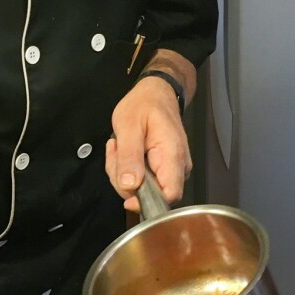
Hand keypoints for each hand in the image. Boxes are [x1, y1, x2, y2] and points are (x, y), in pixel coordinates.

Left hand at [106, 75, 192, 211]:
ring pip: (144, 189)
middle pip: (152, 195)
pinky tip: (125, 151)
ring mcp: (171, 169)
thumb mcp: (129, 125)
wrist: (156, 93)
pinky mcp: (163, 170)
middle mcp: (178, 167)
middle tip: (115, 150)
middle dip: (125, 180)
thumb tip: (130, 186)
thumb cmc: (144, 104)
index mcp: (172, 155)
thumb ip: (129, 156)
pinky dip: (127, 169)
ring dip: (123, 172)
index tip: (125, 187)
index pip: (169, 195)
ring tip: (119, 145)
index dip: (146, 201)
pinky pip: (143, 180)